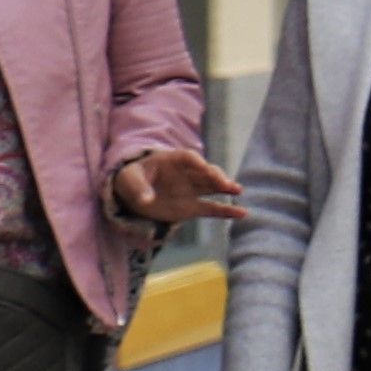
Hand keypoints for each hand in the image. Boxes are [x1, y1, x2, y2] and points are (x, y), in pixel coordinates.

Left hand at [111, 144, 242, 226]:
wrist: (133, 195)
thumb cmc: (131, 180)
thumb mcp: (128, 180)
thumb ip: (138, 188)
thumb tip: (147, 200)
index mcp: (172, 160)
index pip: (188, 158)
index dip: (196, 162)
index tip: (203, 167)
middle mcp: (187, 173)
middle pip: (205, 172)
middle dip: (215, 176)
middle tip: (224, 183)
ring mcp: (192, 190)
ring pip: (213, 187)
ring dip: (226, 187)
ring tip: (238, 190)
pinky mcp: (193, 207)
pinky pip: (212, 208)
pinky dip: (227, 211)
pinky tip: (242, 213)